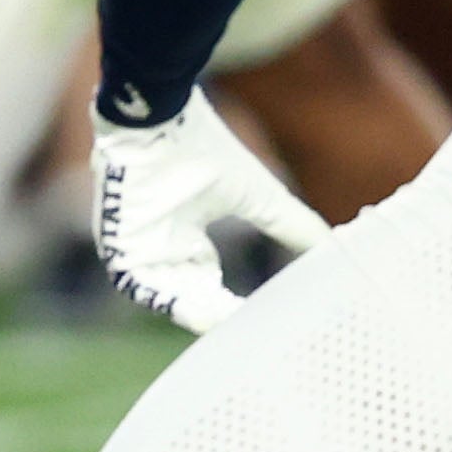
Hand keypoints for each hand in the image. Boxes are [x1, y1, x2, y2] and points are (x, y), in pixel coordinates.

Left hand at [88, 92, 330, 333]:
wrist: (161, 115)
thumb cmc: (204, 149)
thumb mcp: (259, 198)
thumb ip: (294, 227)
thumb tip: (336, 250)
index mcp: (186, 239)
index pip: (208, 287)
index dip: (235, 307)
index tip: (266, 323)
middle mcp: (159, 248)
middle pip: (189, 297)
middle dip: (220, 318)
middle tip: (255, 336)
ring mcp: (135, 248)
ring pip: (166, 297)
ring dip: (198, 316)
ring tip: (234, 327)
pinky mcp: (116, 243)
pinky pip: (138, 285)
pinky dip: (169, 301)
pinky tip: (204, 313)